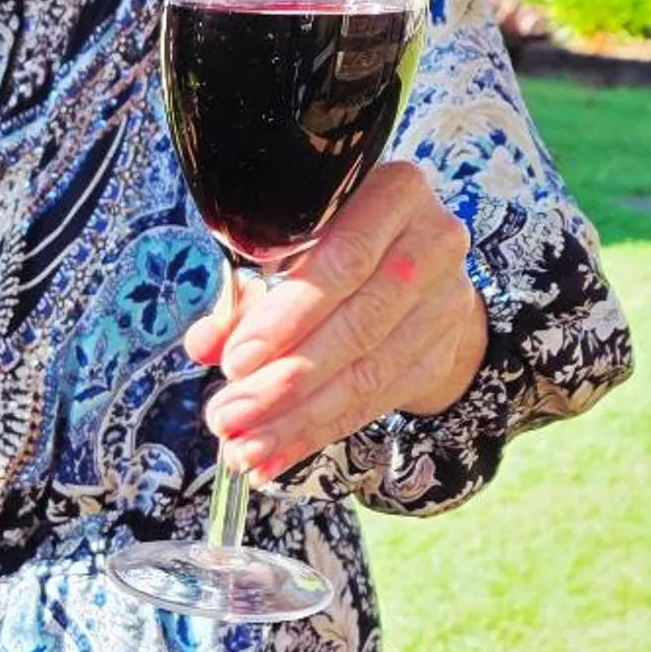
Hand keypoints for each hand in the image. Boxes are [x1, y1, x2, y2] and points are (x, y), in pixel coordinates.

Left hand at [184, 161, 487, 479]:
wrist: (415, 262)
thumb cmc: (332, 244)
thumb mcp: (287, 250)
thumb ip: (245, 292)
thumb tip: (204, 345)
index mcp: (393, 194)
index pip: (343, 261)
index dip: (288, 316)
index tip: (236, 361)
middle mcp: (433, 242)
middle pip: (357, 325)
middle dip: (284, 381)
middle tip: (228, 417)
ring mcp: (446, 301)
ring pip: (367, 373)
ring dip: (296, 420)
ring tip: (243, 449)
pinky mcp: (440, 352)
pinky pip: (374, 402)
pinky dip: (316, 433)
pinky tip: (273, 457)